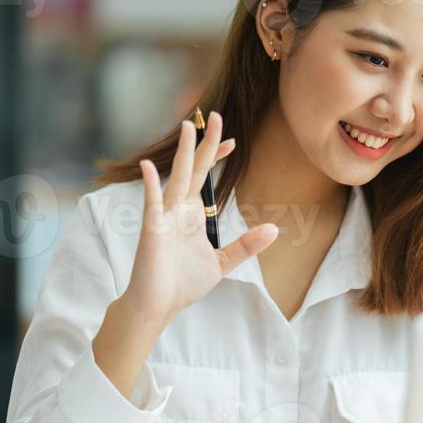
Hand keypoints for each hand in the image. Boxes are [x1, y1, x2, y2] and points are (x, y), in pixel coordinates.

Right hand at [123, 111, 277, 321]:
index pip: (205, 177)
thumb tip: (273, 229)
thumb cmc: (183, 284)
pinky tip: (150, 166)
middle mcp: (177, 210)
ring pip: (177, 178)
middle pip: (194, 169)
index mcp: (191, 214)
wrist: (158, 305)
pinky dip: (151, 184)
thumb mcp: (222, 262)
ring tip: (189, 127)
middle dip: (204, 143)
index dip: (216, 157)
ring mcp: (164, 217)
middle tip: (215, 116)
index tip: (232, 141)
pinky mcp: (153, 230)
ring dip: (183, 153)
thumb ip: (245, 245)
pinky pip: (152, 203)